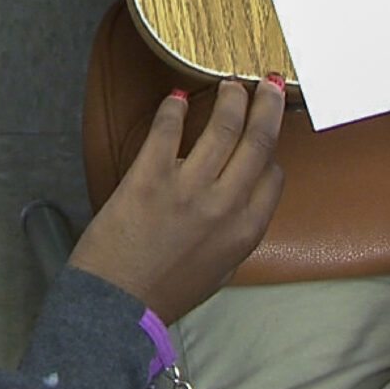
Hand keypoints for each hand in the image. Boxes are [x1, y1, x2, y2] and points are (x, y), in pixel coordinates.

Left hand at [69, 78, 286, 323]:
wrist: (117, 305)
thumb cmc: (164, 293)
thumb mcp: (219, 271)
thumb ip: (235, 236)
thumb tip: (241, 204)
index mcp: (245, 231)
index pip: (272, 176)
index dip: (270, 151)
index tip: (266, 132)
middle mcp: (225, 206)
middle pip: (257, 142)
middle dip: (265, 106)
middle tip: (265, 83)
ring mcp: (188, 190)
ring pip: (222, 128)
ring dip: (230, 100)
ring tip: (229, 86)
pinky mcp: (150, 178)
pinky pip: (167, 131)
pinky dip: (173, 109)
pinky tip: (175, 98)